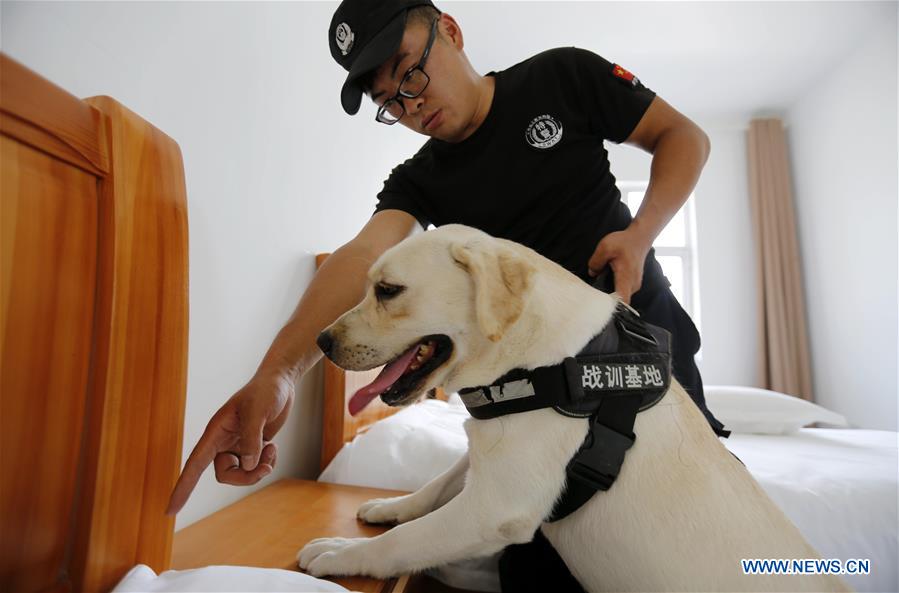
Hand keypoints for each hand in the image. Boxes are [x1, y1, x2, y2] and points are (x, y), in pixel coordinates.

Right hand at [165, 371, 294, 514]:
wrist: (280, 382)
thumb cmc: (265, 391)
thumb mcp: (258, 411)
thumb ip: (251, 438)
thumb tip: (247, 465)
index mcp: (215, 431)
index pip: (194, 464)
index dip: (182, 488)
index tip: (170, 512)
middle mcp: (223, 441)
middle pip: (225, 475)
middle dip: (246, 477)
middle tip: (265, 467)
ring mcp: (237, 445)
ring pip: (241, 473)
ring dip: (259, 469)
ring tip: (271, 451)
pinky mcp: (252, 447)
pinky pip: (255, 466)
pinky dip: (267, 461)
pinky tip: (272, 446)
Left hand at [587, 228, 651, 304]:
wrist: (639, 238)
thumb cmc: (625, 242)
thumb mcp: (605, 247)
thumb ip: (596, 262)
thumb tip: (592, 272)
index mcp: (626, 278)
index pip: (622, 301)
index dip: (612, 308)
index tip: (600, 308)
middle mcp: (632, 285)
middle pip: (619, 301)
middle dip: (606, 300)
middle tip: (593, 294)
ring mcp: (634, 285)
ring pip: (620, 296)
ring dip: (609, 293)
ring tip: (599, 284)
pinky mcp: (632, 283)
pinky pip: (621, 290)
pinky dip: (613, 288)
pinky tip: (605, 280)